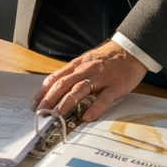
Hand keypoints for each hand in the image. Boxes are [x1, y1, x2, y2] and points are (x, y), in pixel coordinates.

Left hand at [32, 41, 146, 121]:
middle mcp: (86, 71)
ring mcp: (100, 78)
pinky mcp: (115, 86)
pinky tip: (87, 117)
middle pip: (63, 84)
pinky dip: (94, 108)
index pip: (55, 78)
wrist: (131, 50)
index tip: (35, 104)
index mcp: (78, 65)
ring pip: (80, 89)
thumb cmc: (107, 58)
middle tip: (41, 112)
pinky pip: (103, 98)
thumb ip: (74, 73)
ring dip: (66, 102)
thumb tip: (57, 88)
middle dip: (50, 99)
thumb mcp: (87, 61)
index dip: (43, 91)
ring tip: (57, 114)